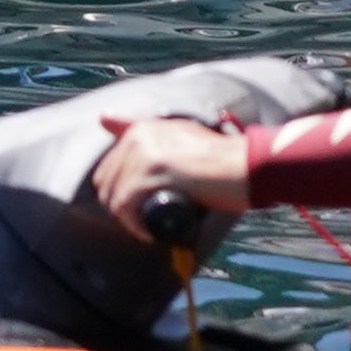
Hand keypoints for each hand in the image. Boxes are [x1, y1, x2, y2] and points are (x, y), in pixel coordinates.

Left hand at [85, 112, 259, 253]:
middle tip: (148, 222)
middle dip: (122, 208)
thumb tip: (103, 118)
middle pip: (108, 184)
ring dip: (130, 220)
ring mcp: (144, 153)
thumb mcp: (178, 134)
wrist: (248, 166)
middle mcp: (138, 137)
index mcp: (142, 129)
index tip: (140, 209)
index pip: (109, 168)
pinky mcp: (154, 172)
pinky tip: (151, 232)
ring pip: (116, 197)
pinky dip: (135, 224)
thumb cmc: (220, 158)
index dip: (120, 193)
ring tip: (153, 229)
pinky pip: (127, 205)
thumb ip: (142, 127)